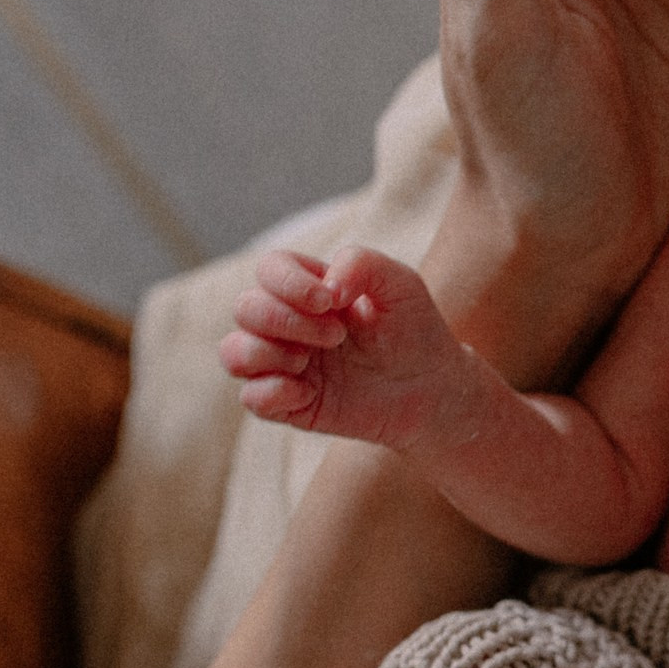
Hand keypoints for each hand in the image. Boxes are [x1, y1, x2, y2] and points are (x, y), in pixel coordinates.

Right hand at [220, 247, 479, 451]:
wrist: (434, 389)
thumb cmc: (414, 330)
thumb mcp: (400, 284)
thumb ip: (361, 263)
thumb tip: (325, 287)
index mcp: (309, 289)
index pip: (270, 269)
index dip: (289, 283)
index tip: (331, 301)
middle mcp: (288, 324)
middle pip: (245, 308)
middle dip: (286, 320)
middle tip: (337, 336)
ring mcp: (284, 364)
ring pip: (234, 352)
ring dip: (268, 353)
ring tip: (309, 362)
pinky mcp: (289, 404)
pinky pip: (251, 397)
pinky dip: (272, 393)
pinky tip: (308, 393)